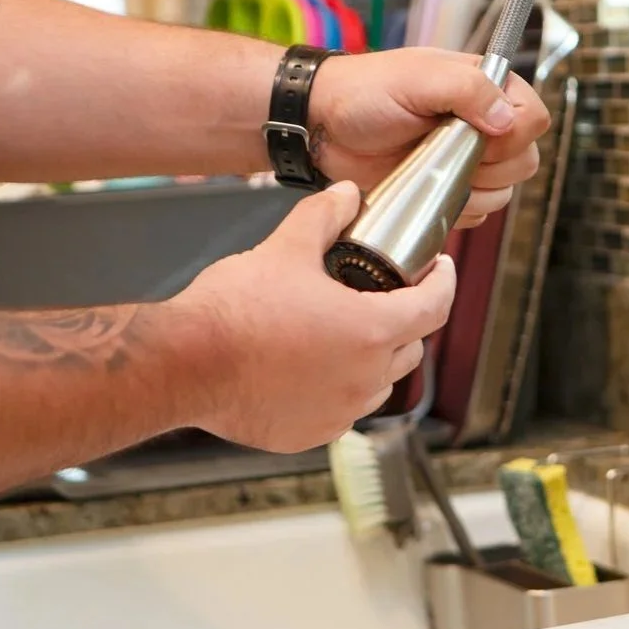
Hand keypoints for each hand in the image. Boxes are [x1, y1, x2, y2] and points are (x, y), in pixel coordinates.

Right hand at [172, 181, 455, 452]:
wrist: (184, 363)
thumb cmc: (236, 309)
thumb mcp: (287, 248)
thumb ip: (325, 216)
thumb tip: (348, 195)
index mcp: (372, 331)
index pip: (435, 306)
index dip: (444, 281)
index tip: (440, 269)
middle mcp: (365, 378)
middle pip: (410, 346)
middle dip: (406, 318)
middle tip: (385, 295)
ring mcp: (340, 411)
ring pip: (378, 382)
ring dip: (374, 357)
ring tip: (346, 331)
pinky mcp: (311, 434)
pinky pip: (342, 409)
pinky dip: (339, 387)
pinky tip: (312, 367)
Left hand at [308, 48, 550, 227]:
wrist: (325, 127)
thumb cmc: (366, 92)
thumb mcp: (417, 78)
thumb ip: (468, 89)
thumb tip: (506, 120)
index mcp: (487, 89)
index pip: (534, 119)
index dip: (512, 134)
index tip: (473, 133)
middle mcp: (485, 126)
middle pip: (526, 162)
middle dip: (489, 166)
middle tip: (443, 151)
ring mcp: (468, 162)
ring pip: (504, 194)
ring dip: (470, 190)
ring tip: (429, 169)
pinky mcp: (450, 192)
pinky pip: (477, 214)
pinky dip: (455, 209)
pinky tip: (424, 188)